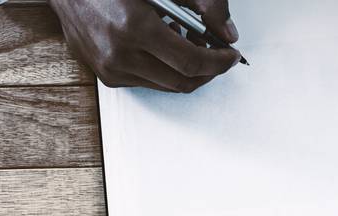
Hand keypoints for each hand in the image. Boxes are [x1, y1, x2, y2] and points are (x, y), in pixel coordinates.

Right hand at [49, 0, 240, 91]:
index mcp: (134, 28)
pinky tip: (161, 46)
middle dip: (208, 72)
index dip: (218, 63)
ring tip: (186, 42)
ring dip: (185, 70)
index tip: (231, 56)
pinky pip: (147, 83)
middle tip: (218, 55)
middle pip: (182, 82)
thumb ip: (201, 3)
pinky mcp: (106, 76)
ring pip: (166, 86)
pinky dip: (163, 69)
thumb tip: (227, 31)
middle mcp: (119, 55)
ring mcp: (110, 70)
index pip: (190, 62)